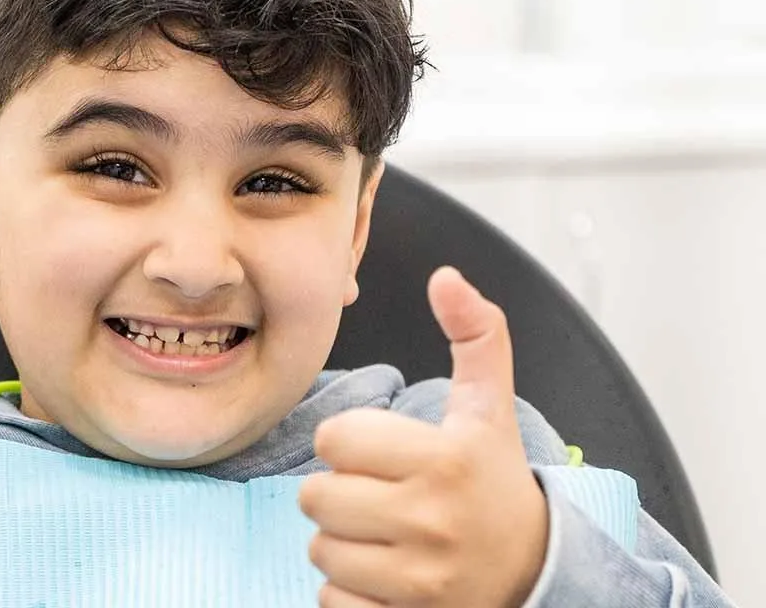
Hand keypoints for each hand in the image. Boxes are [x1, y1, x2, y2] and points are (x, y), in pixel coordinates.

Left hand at [298, 266, 548, 607]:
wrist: (535, 570)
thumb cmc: (494, 478)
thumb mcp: (489, 406)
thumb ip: (475, 334)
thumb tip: (446, 276)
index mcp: (446, 458)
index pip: (334, 438)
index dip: (348, 442)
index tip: (378, 452)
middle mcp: (433, 519)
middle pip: (316, 496)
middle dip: (337, 492)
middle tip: (376, 494)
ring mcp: (420, 579)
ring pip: (320, 549)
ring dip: (341, 542)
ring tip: (382, 534)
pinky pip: (330, 601)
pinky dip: (347, 591)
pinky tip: (383, 575)